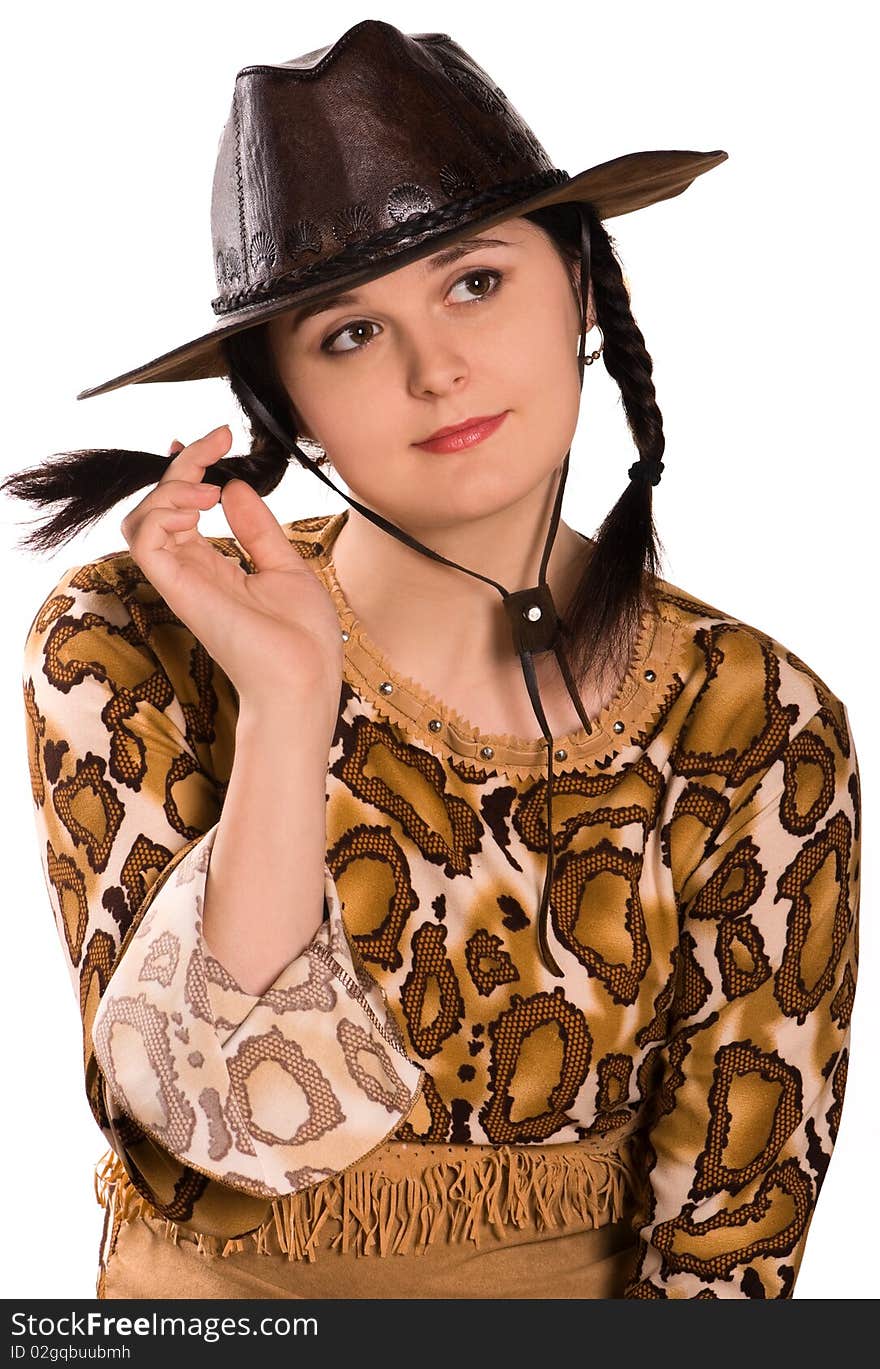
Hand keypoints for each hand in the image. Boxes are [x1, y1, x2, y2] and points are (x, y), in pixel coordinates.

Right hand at [120, 426, 342, 710]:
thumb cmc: (302, 636)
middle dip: (183, 464)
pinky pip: (143, 542)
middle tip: (217, 442)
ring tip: (208, 487)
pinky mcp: (178, 589)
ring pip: (140, 520)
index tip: (221, 437)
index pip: (183, 507)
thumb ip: (256, 527)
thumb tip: (233, 485)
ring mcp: (182, 580)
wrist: (306, 677)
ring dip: (168, 488)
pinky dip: (162, 512)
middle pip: (159, 505)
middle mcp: (191, 570)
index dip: (192, 466)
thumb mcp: (285, 565)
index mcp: (214, 565)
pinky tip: (201, 505)